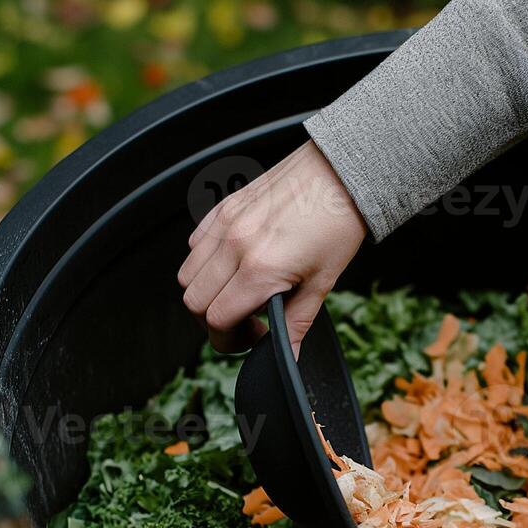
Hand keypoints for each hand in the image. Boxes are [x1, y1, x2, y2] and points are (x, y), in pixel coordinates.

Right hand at [177, 140, 366, 353]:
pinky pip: (195, 245)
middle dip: (214, 322)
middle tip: (243, 321)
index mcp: (260, 268)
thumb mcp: (322, 282)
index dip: (229, 340)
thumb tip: (286, 354)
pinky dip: (205, 264)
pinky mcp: (223, 207)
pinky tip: (233, 266)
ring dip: (205, 293)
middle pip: (195, 302)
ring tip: (236, 294)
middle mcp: (234, 244)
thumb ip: (296, 323)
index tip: (250, 338)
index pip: (217, 320)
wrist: (340, 173)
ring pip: (187, 275)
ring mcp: (225, 223)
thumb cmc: (337, 223)